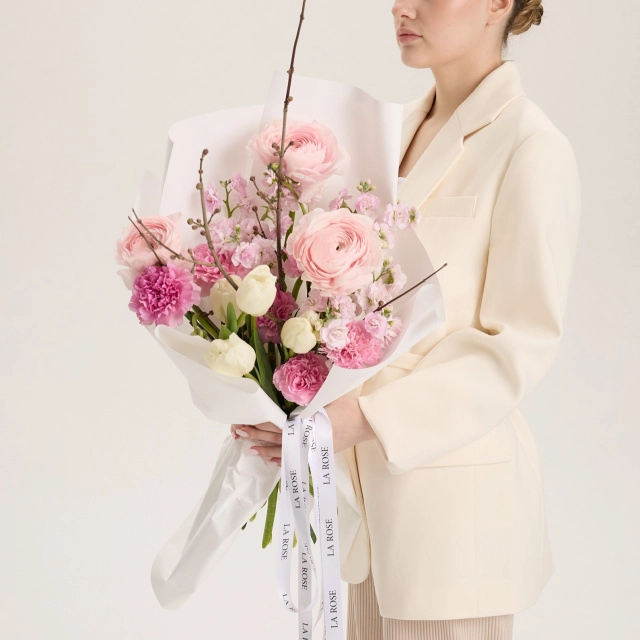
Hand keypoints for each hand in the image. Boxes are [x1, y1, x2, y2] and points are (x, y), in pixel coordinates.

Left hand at [230, 395, 375, 465]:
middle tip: (239, 432)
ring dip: (265, 450)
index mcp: (304, 421)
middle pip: (275, 437)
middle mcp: (304, 436)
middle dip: (256, 435)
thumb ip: (306, 394)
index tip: (246, 420)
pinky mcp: (316, 453)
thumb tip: (288, 385)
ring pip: (282, 450)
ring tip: (250, 450)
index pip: (276, 423)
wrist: (365, 423)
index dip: (260, 422)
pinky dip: (282, 459)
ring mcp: (310, 447)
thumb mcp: (325, 395)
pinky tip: (271, 460)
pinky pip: (295, 458)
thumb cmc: (346, 406)